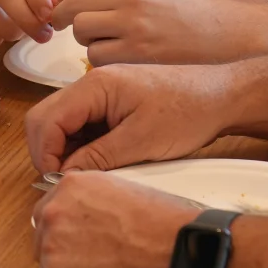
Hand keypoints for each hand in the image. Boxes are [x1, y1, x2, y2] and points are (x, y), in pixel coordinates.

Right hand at [27, 62, 235, 174]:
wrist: (221, 97)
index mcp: (95, 86)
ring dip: (66, 150)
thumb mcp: (140, 141)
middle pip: (47, 118)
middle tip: (65, 180)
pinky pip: (83, 126)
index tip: (57, 182)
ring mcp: (102, 93)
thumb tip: (63, 175)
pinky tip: (100, 163)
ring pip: (63, 123)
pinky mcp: (112, 104)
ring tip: (87, 174)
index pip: (47, 119)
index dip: (45, 154)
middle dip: (49, 151)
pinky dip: (82, 146)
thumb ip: (97, 158)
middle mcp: (92, 84)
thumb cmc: (187, 112)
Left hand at [33, 171, 202, 267]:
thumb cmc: (156, 219)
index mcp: (71, 185)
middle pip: (43, 230)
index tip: (73, 229)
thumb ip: (90, 198)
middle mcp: (55, 211)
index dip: (64, 219)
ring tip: (98, 262)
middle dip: (61, 239)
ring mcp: (51, 243)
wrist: (168, 246)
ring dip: (65, 261)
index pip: (49, 204)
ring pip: (47, 256)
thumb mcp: (118, 189)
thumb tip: (82, 213)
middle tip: (88, 249)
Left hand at [52, 0, 261, 65]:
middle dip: (66, 18)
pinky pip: (95, 56)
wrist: (223, 36)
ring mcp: (134, 24)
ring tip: (104, 41)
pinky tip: (118, 56)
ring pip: (81, 31)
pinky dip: (100, 59)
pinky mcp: (136, 54)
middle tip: (72, 27)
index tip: (65, 3)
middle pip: (73, 4)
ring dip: (85, 39)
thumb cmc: (185, 10)